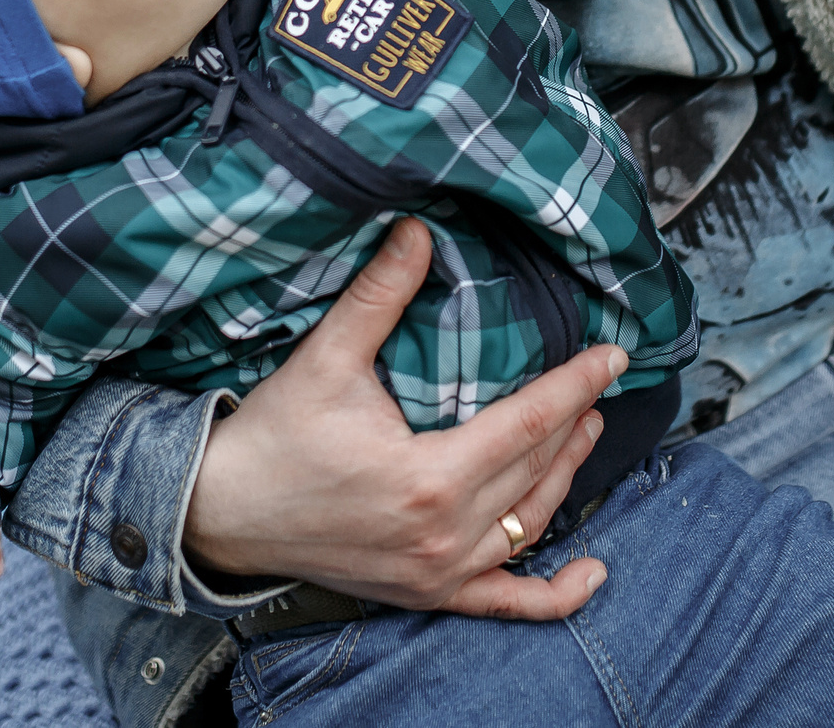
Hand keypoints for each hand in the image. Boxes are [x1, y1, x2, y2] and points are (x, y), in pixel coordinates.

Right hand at [182, 215, 624, 618]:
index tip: (611, 356)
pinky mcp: (425, 595)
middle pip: (535, 471)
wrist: (222, 515)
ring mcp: (438, 573)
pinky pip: (505, 603)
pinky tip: (593, 577)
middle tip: (596, 384)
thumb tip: (417, 230)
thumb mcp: (326, 358)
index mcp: (429, 479)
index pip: (527, 423)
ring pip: (530, 524)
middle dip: (573, 422)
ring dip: (566, 478)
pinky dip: (553, 597)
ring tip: (584, 433)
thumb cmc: (274, 436)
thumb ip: (379, 296)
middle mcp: (443, 535)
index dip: (574, 385)